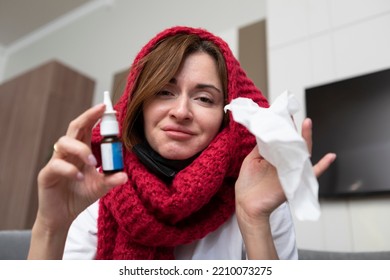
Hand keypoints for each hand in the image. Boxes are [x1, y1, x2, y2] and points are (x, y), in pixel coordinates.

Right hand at [35, 104, 127, 231]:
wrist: (62, 217)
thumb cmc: (79, 197)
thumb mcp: (100, 187)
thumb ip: (111, 180)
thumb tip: (125, 175)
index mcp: (80, 152)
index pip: (86, 129)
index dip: (94, 117)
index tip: (107, 108)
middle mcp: (68, 153)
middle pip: (74, 128)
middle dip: (87, 117)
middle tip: (101, 110)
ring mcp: (56, 162)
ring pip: (63, 142)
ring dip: (80, 149)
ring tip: (92, 162)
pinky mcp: (47, 175)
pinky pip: (56, 165)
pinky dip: (70, 170)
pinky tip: (81, 178)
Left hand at [235, 118, 336, 221]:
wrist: (247, 205)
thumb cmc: (248, 184)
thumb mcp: (252, 160)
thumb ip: (260, 147)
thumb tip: (266, 132)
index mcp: (273, 157)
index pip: (281, 139)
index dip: (283, 127)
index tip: (283, 113)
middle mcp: (283, 162)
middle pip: (293, 143)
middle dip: (294, 128)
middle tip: (293, 114)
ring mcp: (290, 171)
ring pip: (302, 153)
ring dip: (306, 138)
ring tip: (307, 123)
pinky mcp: (294, 181)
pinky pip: (312, 174)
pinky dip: (322, 166)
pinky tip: (331, 156)